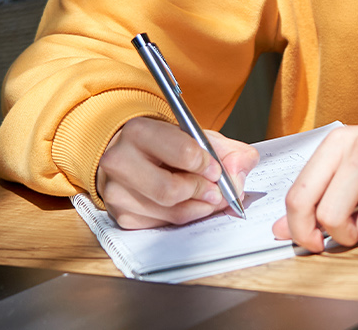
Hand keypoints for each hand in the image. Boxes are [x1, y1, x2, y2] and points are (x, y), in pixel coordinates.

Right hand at [96, 117, 257, 228]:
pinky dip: (185, 217)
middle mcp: (120, 161)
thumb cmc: (167, 144)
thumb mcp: (198, 137)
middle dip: (202, 192)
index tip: (216, 169)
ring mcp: (117, 192)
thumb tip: (240, 172)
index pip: (182, 153)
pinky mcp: (122, 216)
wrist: (134, 153)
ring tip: (207, 197)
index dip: (207, 164)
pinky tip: (188, 204)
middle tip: (215, 190)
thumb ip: (228, 151)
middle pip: (171, 190)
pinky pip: (164, 225)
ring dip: (199, 207)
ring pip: (170, 211)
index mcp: (138, 131)